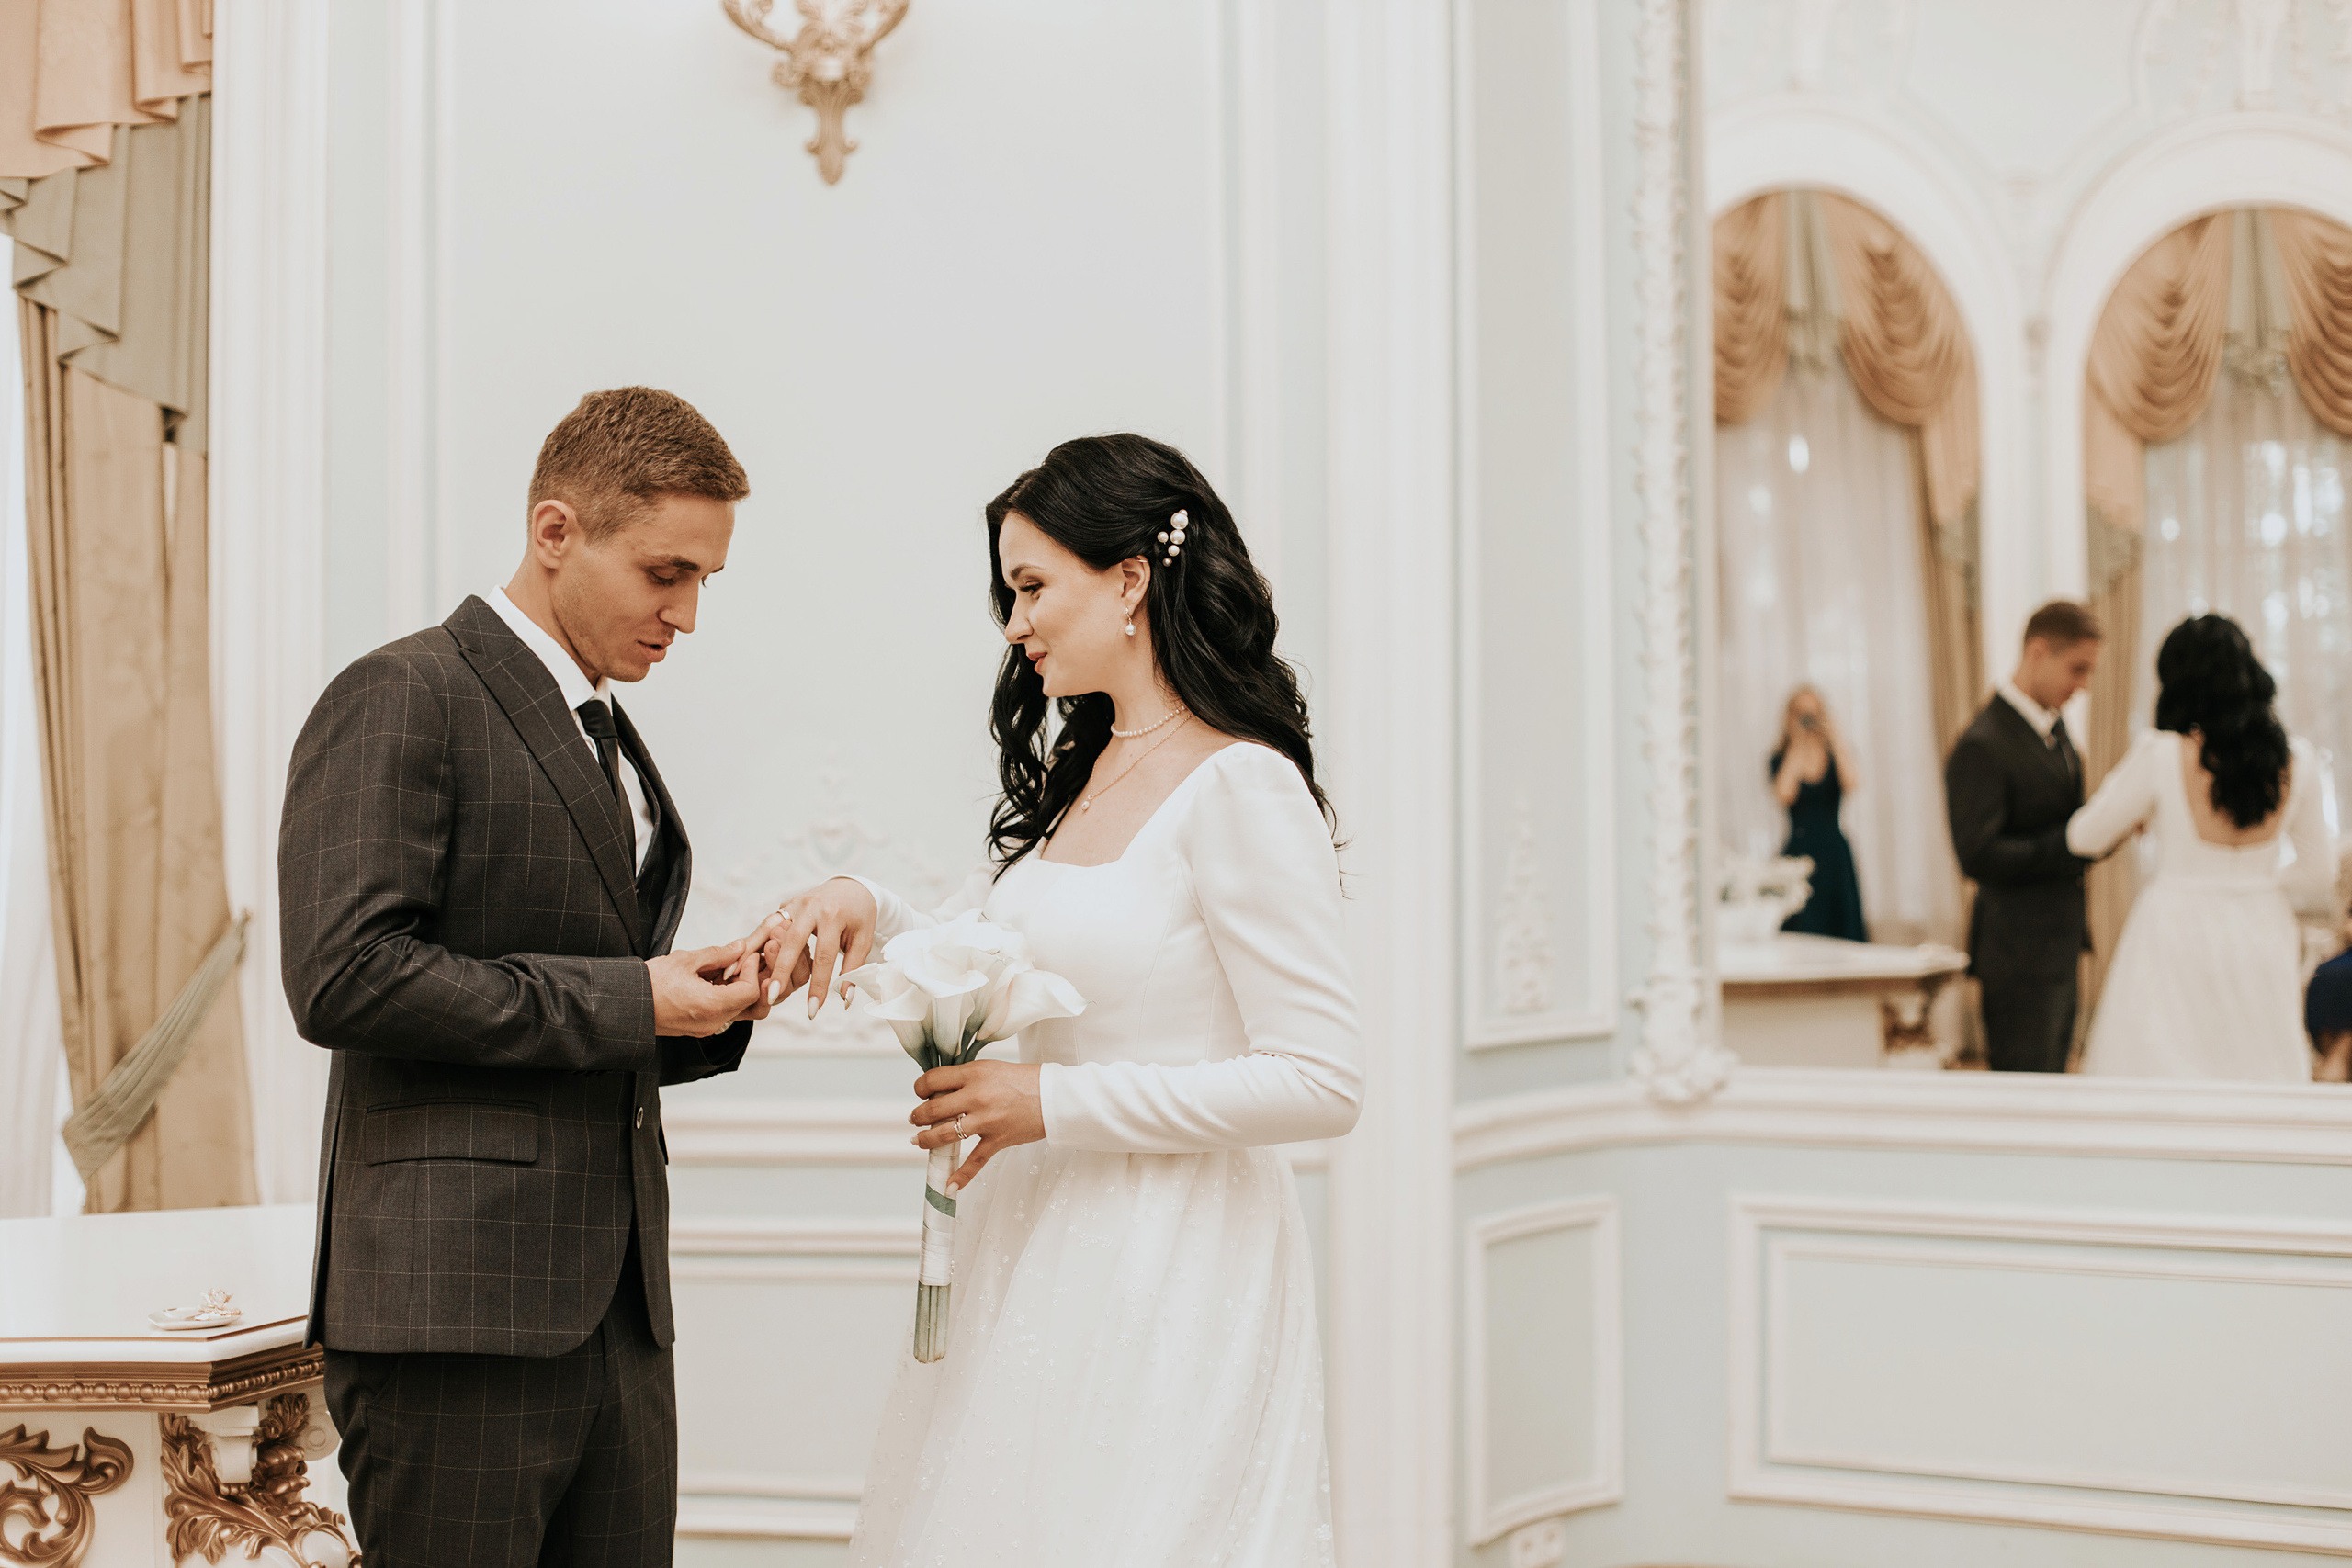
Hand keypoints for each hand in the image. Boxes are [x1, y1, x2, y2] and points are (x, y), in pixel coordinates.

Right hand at [648, 941, 765, 1035]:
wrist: (626, 1005)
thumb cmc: (650, 983)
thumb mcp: (686, 960)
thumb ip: (718, 953)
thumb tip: (740, 947)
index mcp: (711, 1006)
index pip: (751, 992)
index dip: (752, 970)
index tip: (746, 954)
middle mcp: (713, 1022)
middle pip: (748, 1003)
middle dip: (748, 978)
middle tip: (741, 958)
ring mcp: (706, 1028)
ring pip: (737, 1008)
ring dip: (737, 987)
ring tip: (725, 966)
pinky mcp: (699, 1027)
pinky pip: (723, 1013)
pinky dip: (725, 996)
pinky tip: (714, 978)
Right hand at [754, 877, 878, 1018]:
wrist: (851, 888)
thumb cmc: (859, 917)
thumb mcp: (862, 940)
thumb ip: (853, 968)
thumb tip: (844, 1000)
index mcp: (833, 915)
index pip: (824, 956)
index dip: (818, 985)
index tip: (813, 1010)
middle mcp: (811, 907)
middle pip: (792, 942)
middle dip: (781, 971)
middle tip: (772, 997)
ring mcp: (794, 903)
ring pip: (771, 931)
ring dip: (754, 954)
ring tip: (741, 978)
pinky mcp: (784, 905)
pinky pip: (766, 926)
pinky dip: (752, 944)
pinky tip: (737, 962)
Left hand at [908, 1059, 1043, 1192]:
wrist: (1055, 1096)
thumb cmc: (1025, 1080)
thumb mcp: (991, 1068)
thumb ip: (967, 1078)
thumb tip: (941, 1091)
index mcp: (974, 1074)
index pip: (932, 1079)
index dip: (920, 1087)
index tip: (920, 1093)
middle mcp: (976, 1096)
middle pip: (932, 1109)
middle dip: (918, 1116)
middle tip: (915, 1118)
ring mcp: (986, 1120)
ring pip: (944, 1134)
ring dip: (925, 1140)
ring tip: (918, 1140)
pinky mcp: (997, 1140)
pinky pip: (974, 1162)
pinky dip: (961, 1176)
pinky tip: (949, 1186)